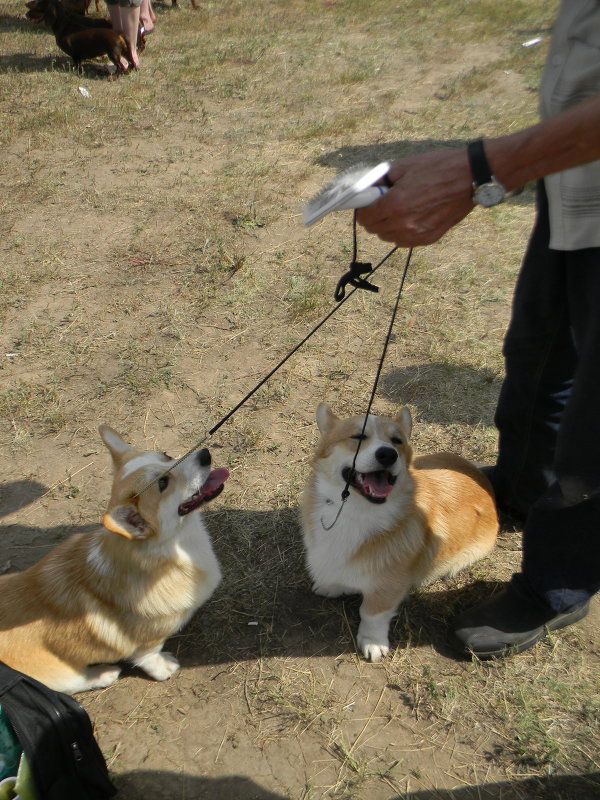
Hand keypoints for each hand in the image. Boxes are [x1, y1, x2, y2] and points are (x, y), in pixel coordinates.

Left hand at [356, 148, 474, 246]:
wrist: (469, 177)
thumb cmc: (438, 168)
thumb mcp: (404, 166)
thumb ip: (382, 179)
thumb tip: (368, 187)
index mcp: (395, 204)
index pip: (364, 217)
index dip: (363, 209)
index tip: (367, 204)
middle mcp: (404, 223)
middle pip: (374, 229)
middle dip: (374, 217)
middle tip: (384, 204)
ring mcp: (417, 234)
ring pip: (388, 237)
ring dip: (387, 226)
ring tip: (399, 210)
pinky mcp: (428, 239)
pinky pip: (404, 242)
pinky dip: (402, 232)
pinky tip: (410, 218)